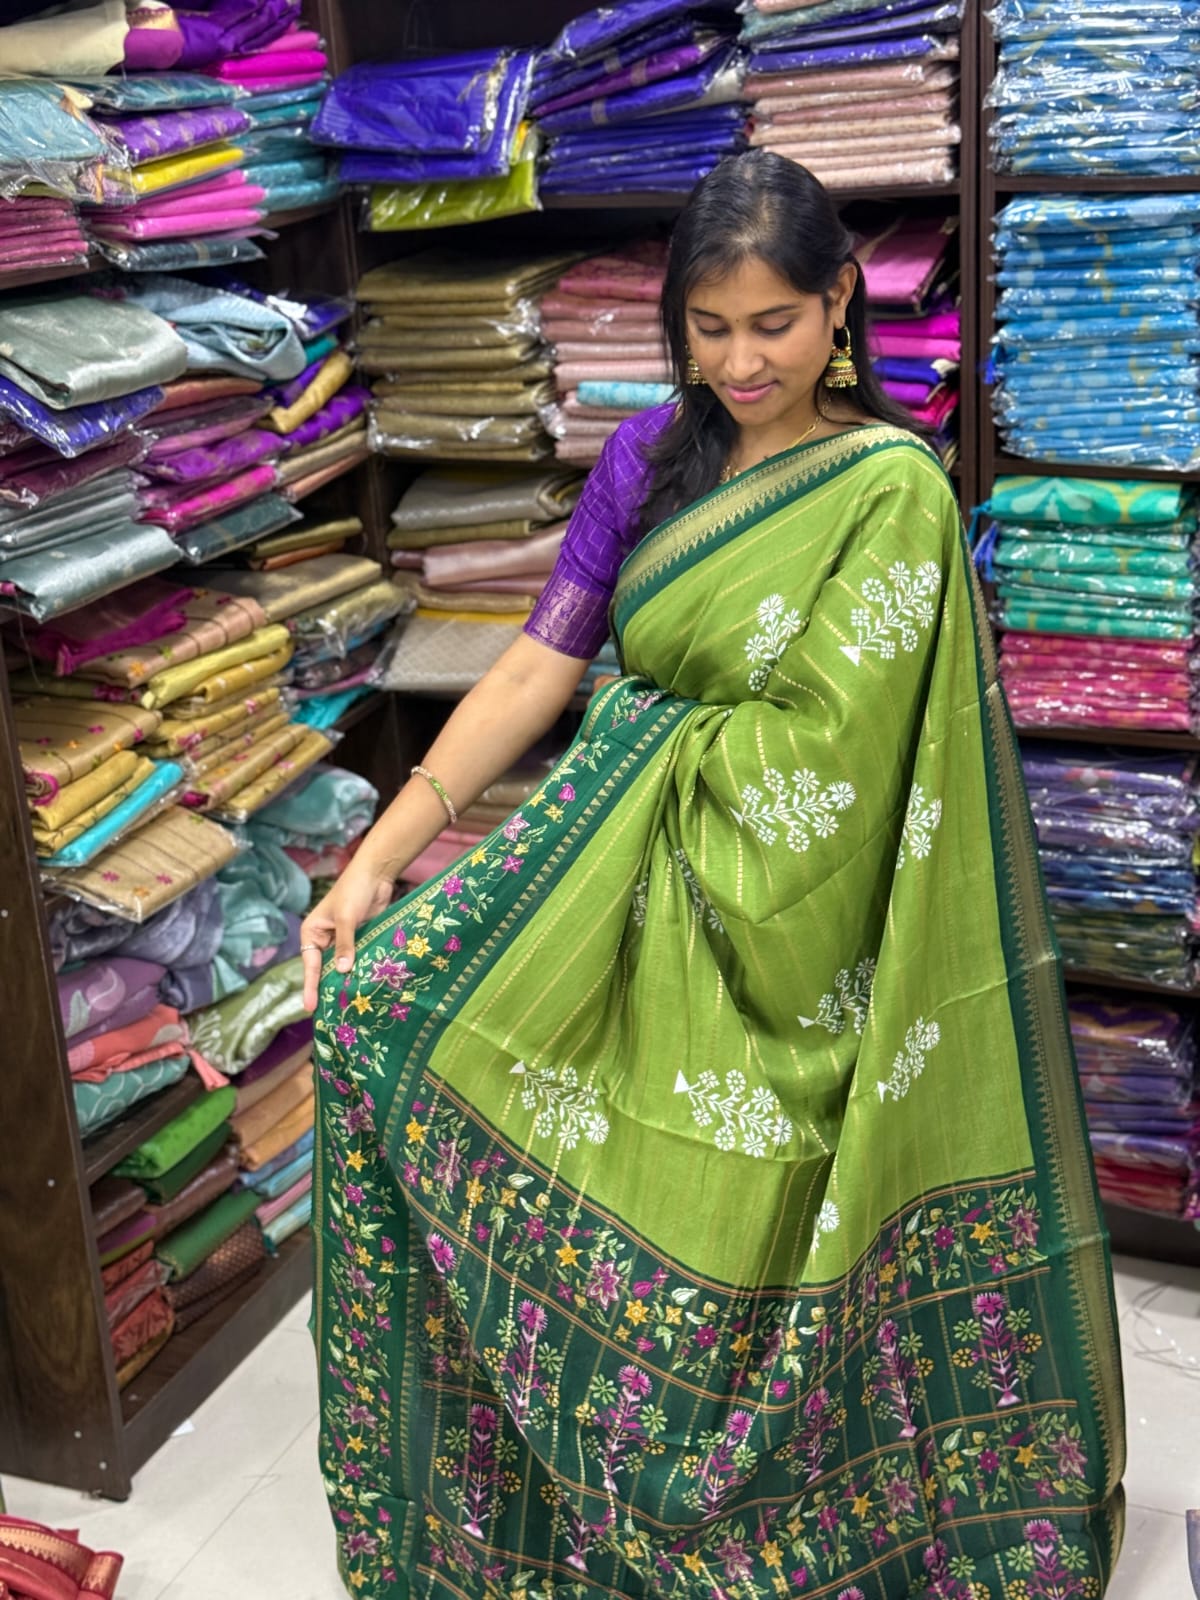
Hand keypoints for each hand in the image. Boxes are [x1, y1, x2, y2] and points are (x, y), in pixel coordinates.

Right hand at [300, 859, 396, 1012]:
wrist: (376, 874)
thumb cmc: (354, 890)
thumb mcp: (347, 918)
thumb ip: (345, 944)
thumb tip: (343, 970)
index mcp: (312, 932)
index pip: (310, 965)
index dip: (311, 986)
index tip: (310, 1007)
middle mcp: (324, 939)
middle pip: (325, 969)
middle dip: (329, 987)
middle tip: (331, 1013)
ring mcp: (343, 940)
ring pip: (343, 966)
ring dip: (347, 980)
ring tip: (349, 1005)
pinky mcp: (360, 940)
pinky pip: (358, 959)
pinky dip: (361, 970)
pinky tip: (366, 986)